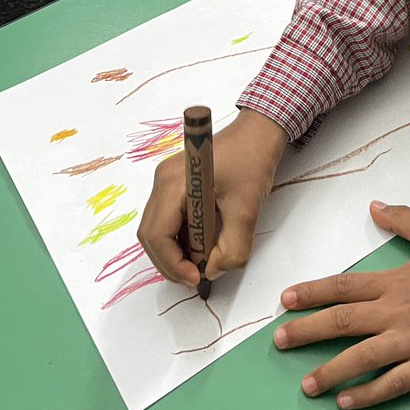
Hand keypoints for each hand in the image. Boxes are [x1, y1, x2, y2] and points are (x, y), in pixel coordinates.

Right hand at [137, 108, 287, 286]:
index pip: (157, 234)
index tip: (197, 278)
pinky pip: (169, 218)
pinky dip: (182, 237)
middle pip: (151, 234)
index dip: (173, 263)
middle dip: (172, 262)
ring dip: (177, 251)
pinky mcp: (175, 184)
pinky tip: (203, 242)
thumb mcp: (247, 209)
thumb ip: (232, 248)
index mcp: (173, 183)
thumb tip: (213, 271)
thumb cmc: (252, 161)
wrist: (258, 132)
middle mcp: (162, 181)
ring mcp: (166, 182)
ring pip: (158, 228)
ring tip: (203, 261)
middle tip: (197, 276)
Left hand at [274, 201, 409, 409]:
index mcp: (395, 281)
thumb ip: (402, 220)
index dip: (312, 293)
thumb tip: (374, 206)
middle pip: (342, 323)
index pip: (343, 287)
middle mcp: (396, 313)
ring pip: (360, 359)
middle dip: (307, 332)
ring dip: (330, 372)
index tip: (286, 299)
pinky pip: (391, 384)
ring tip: (306, 385)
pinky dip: (367, 395)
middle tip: (279, 341)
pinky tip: (347, 402)